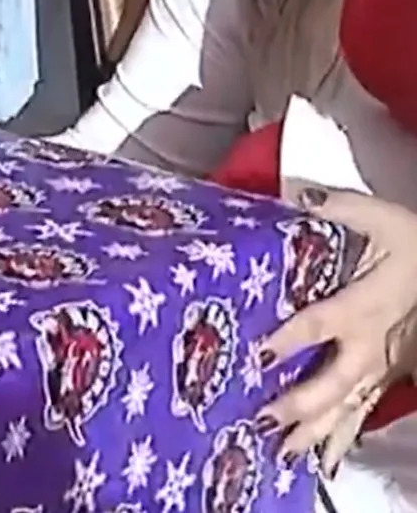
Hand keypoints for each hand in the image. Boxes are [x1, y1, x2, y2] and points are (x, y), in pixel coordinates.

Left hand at [254, 190, 416, 471]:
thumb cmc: (412, 242)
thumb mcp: (379, 216)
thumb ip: (338, 208)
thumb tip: (300, 197)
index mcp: (364, 304)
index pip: (321, 323)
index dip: (291, 339)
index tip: (259, 356)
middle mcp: (370, 343)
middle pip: (335, 380)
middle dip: (301, 402)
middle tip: (263, 417)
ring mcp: (381, 366)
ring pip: (348, 406)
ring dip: (316, 429)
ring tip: (283, 453)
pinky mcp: (386, 376)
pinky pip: (363, 413)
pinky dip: (341, 439)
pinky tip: (320, 463)